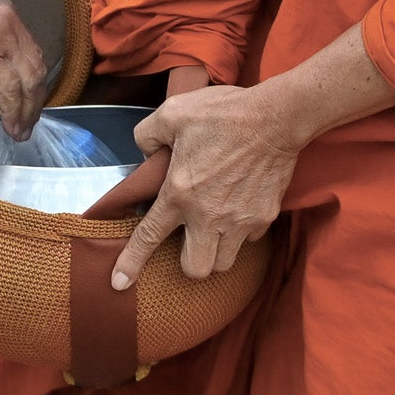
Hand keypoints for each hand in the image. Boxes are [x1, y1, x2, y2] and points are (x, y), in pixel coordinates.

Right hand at [0, 0, 47, 136]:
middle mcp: (11, 25)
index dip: (33, 82)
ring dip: (26, 109)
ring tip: (20, 131)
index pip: (31, 54)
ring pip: (28, 79)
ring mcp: (1, 38)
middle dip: (35, 99)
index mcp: (6, 16)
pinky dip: (12, 108)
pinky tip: (8, 123)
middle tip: (28, 123)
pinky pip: (9, 87)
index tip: (28, 104)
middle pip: (36, 67)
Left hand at [111, 82, 305, 287]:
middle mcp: (208, 215)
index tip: (119, 283)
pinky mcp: (265, 216)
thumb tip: (145, 152)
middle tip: (191, 238)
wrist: (276, 117)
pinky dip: (243, 231)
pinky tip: (240, 209)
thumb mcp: (174, 111)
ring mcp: (240, 220)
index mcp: (179, 193)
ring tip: (217, 227)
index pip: (148, 238)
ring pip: (224, 261)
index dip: (130, 264)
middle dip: (190, 261)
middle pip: (196, 269)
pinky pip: (250, 239)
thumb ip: (147, 133)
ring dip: (217, 249)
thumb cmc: (225, 113)